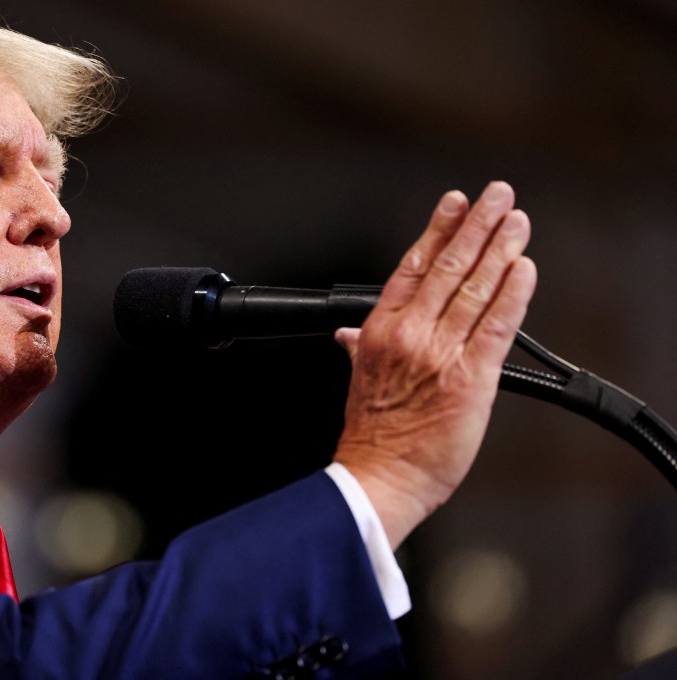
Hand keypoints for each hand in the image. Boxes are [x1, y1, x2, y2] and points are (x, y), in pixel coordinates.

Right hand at [333, 181, 536, 548]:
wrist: (380, 477)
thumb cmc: (372, 434)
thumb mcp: (357, 379)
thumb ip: (358, 346)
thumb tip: (349, 332)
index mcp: (378, 330)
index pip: (413, 266)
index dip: (437, 230)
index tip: (455, 203)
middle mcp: (409, 334)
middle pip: (449, 267)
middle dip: (477, 225)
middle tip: (498, 195)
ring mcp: (440, 353)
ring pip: (475, 288)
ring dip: (500, 249)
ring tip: (518, 221)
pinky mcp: (472, 379)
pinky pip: (497, 327)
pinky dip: (512, 294)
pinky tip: (524, 269)